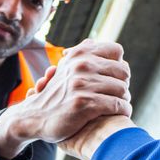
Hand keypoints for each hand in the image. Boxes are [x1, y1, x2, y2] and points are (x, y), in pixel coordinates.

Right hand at [0, 39, 131, 157]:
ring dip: (124, 100)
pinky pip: (117, 105)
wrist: (34, 117)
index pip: (116, 51)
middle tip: (119, 94)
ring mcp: (82, 85)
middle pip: (123, 71)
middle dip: (124, 84)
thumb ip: (81, 55)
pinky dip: (123, 110)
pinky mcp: (84, 104)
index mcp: (79, 54)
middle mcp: (81, 66)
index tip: (115, 78)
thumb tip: (95, 42)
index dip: (119, 65)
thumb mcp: (65, 69)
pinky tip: (120, 113)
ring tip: (120, 105)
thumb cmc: (56, 94)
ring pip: (122, 89)